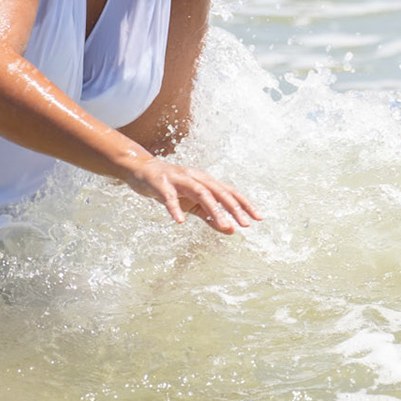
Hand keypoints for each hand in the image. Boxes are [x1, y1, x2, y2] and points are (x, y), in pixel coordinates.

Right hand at [126, 159, 261, 234]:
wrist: (142, 170)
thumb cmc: (171, 187)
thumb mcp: (192, 203)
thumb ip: (210, 216)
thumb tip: (231, 230)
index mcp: (205, 181)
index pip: (230, 192)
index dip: (245, 204)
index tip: (259, 218)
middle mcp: (196, 177)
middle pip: (220, 191)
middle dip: (234, 208)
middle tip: (246, 224)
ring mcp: (179, 179)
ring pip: (200, 193)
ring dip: (214, 209)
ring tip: (225, 225)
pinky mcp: (162, 184)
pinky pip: (169, 197)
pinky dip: (175, 208)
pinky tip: (180, 221)